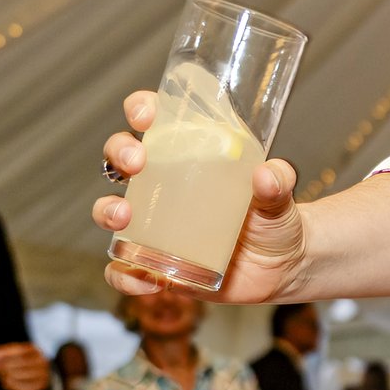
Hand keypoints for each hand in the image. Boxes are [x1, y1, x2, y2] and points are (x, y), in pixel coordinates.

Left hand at [0, 342, 51, 389]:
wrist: (40, 374)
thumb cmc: (23, 362)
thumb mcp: (14, 354)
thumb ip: (3, 352)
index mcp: (35, 350)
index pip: (20, 349)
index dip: (5, 352)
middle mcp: (42, 361)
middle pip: (22, 362)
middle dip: (5, 364)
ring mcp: (43, 374)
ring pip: (22, 375)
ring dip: (7, 375)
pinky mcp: (40, 386)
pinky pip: (24, 387)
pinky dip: (12, 385)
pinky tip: (5, 382)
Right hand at [96, 91, 306, 300]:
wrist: (282, 269)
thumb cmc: (275, 220)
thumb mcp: (280, 198)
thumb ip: (279, 183)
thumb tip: (267, 174)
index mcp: (189, 155)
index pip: (155, 121)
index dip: (141, 109)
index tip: (145, 115)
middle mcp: (162, 185)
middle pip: (121, 159)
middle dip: (118, 153)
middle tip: (136, 163)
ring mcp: (154, 225)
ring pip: (110, 210)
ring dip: (107, 210)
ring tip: (124, 217)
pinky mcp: (154, 263)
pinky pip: (124, 269)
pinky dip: (124, 275)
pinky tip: (145, 280)